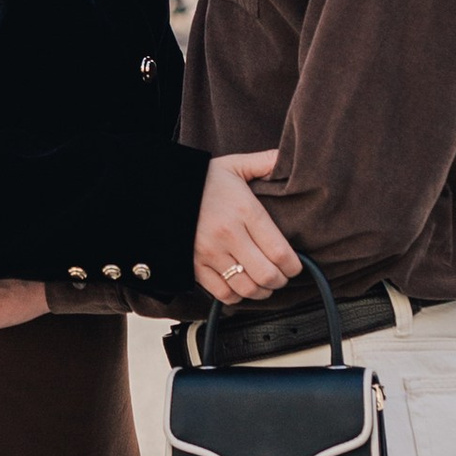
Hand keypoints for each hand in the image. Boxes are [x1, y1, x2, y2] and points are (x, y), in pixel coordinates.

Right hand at [194, 151, 299, 305]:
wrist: (160, 189)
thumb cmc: (201, 179)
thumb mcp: (235, 165)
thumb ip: (265, 162)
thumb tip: (287, 158)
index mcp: (244, 211)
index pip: (280, 251)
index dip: (293, 266)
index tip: (295, 266)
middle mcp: (229, 235)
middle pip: (267, 275)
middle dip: (280, 281)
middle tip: (282, 276)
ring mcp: (210, 253)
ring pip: (246, 288)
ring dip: (261, 292)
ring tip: (264, 285)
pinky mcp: (194, 266)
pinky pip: (222, 293)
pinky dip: (236, 296)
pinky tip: (240, 287)